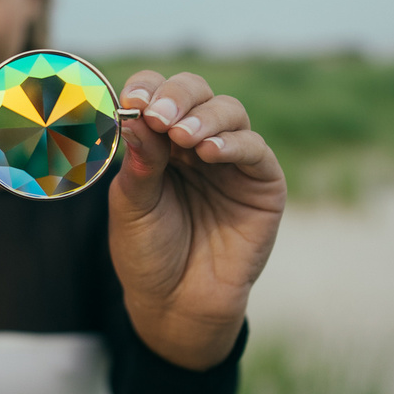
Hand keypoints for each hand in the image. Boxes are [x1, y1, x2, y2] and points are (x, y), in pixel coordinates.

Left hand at [107, 70, 285, 369]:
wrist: (175, 304)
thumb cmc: (147, 252)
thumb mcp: (131, 206)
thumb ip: (138, 162)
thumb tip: (135, 115)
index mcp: (158, 141)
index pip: (156, 95)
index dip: (147, 89)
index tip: (133, 101)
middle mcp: (196, 143)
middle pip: (195, 92)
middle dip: (176, 97)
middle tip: (159, 116)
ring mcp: (231, 160)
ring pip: (229, 111)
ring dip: (204, 117)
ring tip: (183, 137)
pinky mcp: (262, 183)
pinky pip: (254, 149)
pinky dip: (232, 144)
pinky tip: (209, 153)